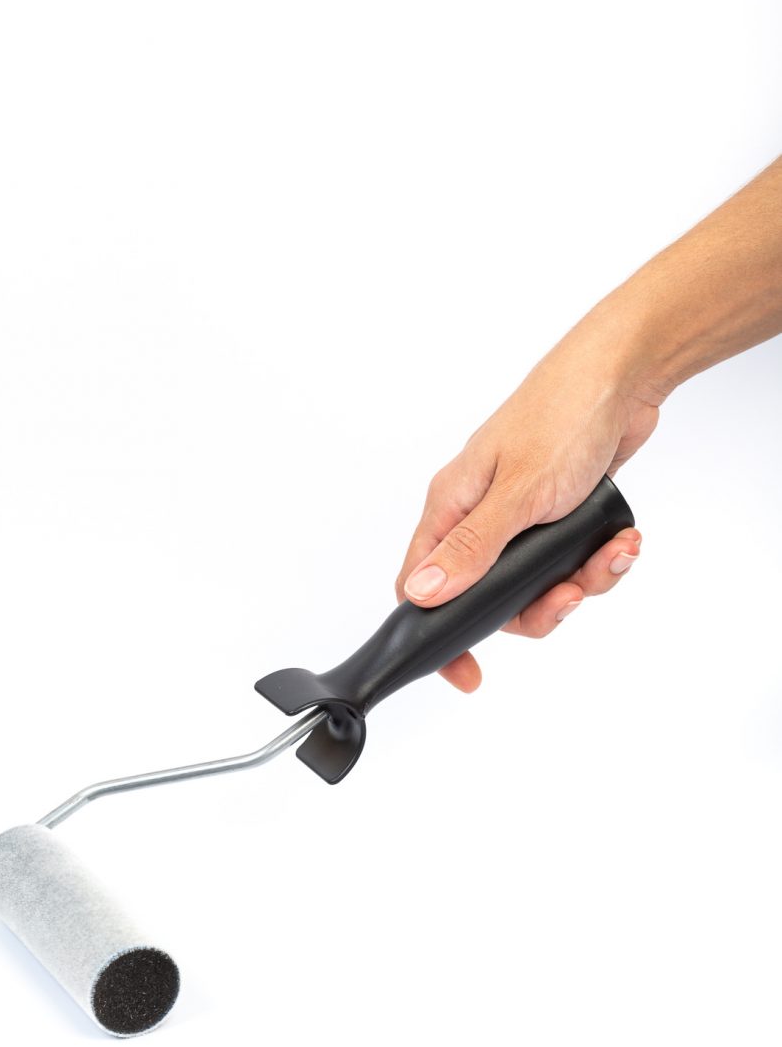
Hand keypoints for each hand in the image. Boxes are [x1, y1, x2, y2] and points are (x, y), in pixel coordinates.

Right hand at [394, 316, 653, 691]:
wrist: (624, 375)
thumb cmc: (562, 415)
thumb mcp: (518, 494)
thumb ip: (472, 549)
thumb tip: (422, 595)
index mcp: (452, 504)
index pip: (422, 584)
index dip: (441, 633)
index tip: (467, 671)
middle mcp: (480, 512)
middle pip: (491, 595)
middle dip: (537, 608)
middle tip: (566, 598)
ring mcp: (522, 514)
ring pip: (538, 583)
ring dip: (579, 583)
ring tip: (607, 557)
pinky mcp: (560, 512)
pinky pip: (572, 561)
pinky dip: (600, 560)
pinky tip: (621, 539)